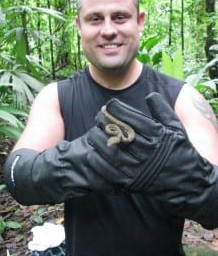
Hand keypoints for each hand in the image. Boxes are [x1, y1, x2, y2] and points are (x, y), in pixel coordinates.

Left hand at [88, 93, 217, 227]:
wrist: (187, 180)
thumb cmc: (179, 149)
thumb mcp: (175, 127)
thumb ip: (163, 110)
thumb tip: (150, 95)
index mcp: (157, 135)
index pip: (132, 118)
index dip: (117, 110)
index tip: (109, 105)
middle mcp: (147, 151)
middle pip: (119, 134)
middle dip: (105, 123)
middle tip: (98, 118)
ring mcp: (139, 168)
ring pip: (112, 153)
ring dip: (98, 142)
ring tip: (92, 133)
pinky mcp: (132, 182)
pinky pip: (110, 173)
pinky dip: (98, 163)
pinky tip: (92, 154)